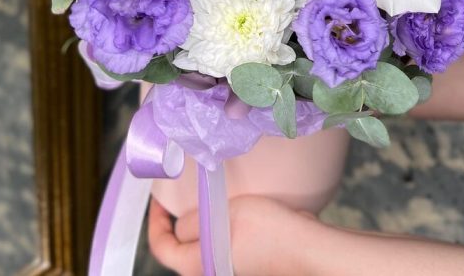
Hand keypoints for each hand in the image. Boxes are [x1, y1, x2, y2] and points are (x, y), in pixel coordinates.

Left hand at [148, 195, 318, 275]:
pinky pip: (222, 245)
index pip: (161, 248)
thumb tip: (180, 226)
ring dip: (201, 223)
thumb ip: (193, 221)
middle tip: (182, 195)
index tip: (158, 200)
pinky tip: (232, 210)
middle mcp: (211, 273)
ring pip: (203, 245)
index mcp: (198, 267)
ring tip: (207, 198)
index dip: (155, 222)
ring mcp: (229, 269)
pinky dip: (220, 228)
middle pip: (182, 248)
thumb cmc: (268, 232)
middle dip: (179, 221)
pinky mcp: (245, 263)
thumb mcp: (223, 215)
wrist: (308, 249)